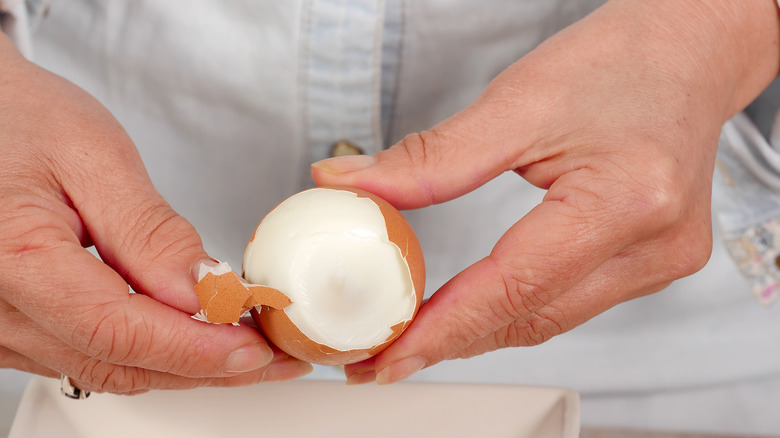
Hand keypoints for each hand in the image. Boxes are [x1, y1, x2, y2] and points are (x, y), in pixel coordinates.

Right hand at [0, 35, 311, 393]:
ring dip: (183, 365)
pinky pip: (87, 355)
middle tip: (272, 356)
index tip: (255, 348)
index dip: (196, 348)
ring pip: (107, 367)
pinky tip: (191, 338)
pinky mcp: (13, 325)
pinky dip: (148, 353)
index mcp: (14, 258)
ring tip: (246, 348)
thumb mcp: (92, 155)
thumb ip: (148, 231)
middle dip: (206, 366)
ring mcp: (0, 325)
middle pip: (118, 362)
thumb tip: (201, 291)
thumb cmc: (18, 117)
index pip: (118, 330)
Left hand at [312, 0, 779, 383]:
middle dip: (452, 343)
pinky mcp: (655, 263)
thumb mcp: (516, 102)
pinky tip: (475, 308)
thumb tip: (353, 184)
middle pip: (532, 318)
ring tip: (417, 335)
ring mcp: (662, 262)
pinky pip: (571, 303)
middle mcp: (655, 247)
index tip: (388, 356)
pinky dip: (515, 309)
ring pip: (550, 319)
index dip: (444, 329)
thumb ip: (431, 158)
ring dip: (481, 331)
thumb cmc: (617, 62)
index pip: (515, 287)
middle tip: (383, 354)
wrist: (687, 52)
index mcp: (624, 201)